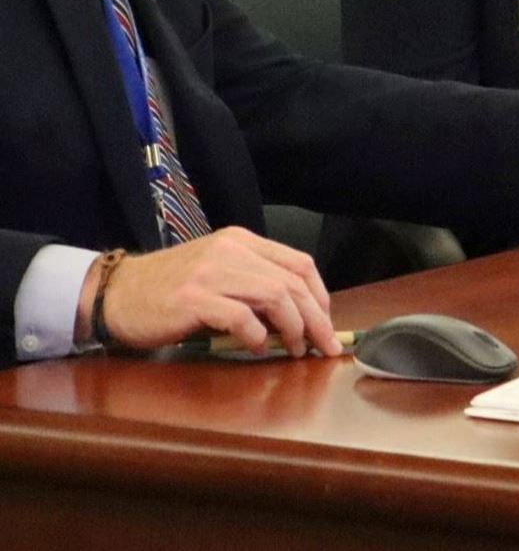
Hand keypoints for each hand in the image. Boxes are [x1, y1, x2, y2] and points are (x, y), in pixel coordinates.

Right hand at [77, 227, 341, 357]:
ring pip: (275, 296)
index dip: (321, 295)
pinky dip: (256, 336)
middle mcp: (231, 250)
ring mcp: (212, 272)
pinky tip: (258, 348)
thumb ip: (254, 283)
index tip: (328, 322)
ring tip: (295, 350)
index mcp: (242, 241)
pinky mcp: (193, 298)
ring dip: (294, 327)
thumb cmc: (170, 289)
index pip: (299, 263)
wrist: (117, 293)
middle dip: (317, 318)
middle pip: (293, 282)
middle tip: (325, 346)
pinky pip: (241, 317)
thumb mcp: (219, 272)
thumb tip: (298, 315)